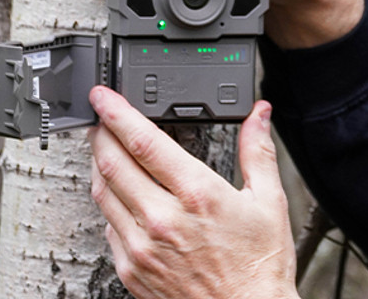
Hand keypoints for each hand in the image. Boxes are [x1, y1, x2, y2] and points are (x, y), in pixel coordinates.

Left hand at [90, 87, 296, 298]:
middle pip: (113, 164)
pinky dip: (109, 204)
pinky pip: (109, 229)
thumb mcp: (268, 199)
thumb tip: (260, 114)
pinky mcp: (132, 272)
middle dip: (100, 133)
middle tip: (98, 116)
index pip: (143, 142)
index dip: (118, 113)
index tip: (104, 96)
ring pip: (103, 195)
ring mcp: (142, 248)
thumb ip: (258, 149)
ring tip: (104, 149)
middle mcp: (162, 220)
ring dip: (99, 166)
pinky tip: (120, 196)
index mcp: (196, 194)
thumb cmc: (259, 265)